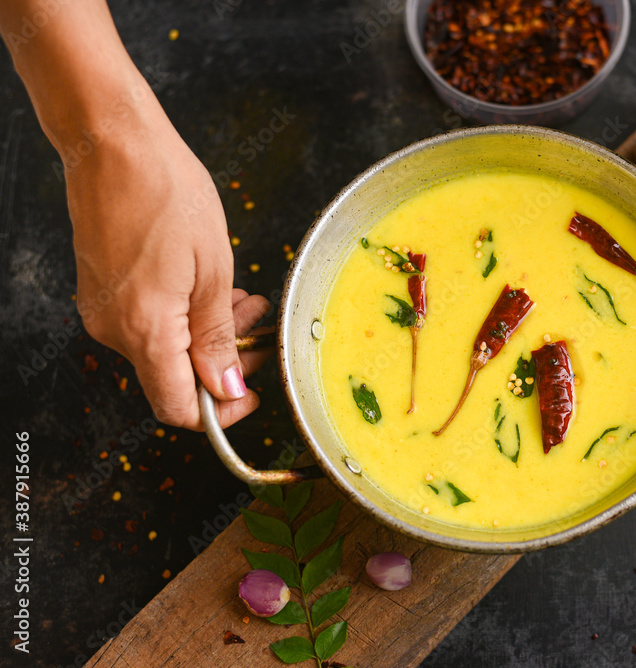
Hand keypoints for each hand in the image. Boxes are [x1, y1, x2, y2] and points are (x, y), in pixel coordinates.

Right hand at [68, 106, 269, 428]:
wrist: (113, 143)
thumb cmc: (166, 193)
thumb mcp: (213, 270)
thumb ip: (217, 337)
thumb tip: (224, 387)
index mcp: (145, 331)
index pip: (179, 407)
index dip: (221, 409)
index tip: (253, 388)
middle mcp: (114, 330)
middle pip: (175, 378)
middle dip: (225, 361)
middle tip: (260, 329)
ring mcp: (103, 311)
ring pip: (165, 349)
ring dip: (210, 333)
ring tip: (244, 299)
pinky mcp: (102, 292)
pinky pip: (148, 323)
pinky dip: (185, 316)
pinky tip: (211, 288)